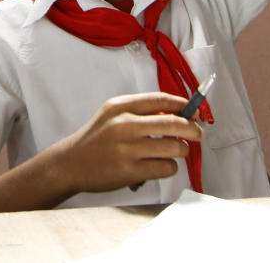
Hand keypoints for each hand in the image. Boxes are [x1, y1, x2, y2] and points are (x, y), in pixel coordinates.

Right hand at [57, 93, 200, 194]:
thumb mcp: (112, 115)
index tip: (193, 110)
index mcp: (120, 107)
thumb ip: (139, 112)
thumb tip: (176, 113)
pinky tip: (160, 165)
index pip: (160, 100)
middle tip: (197, 133)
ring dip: (181, 150)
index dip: (182, 104)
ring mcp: (127, 148)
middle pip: (173, 123)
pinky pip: (166, 167)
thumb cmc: (97, 138)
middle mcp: (123, 124)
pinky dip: (170, 167)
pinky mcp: (130, 171)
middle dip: (192, 128)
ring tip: (174, 152)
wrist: (72, 162)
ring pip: (174, 147)